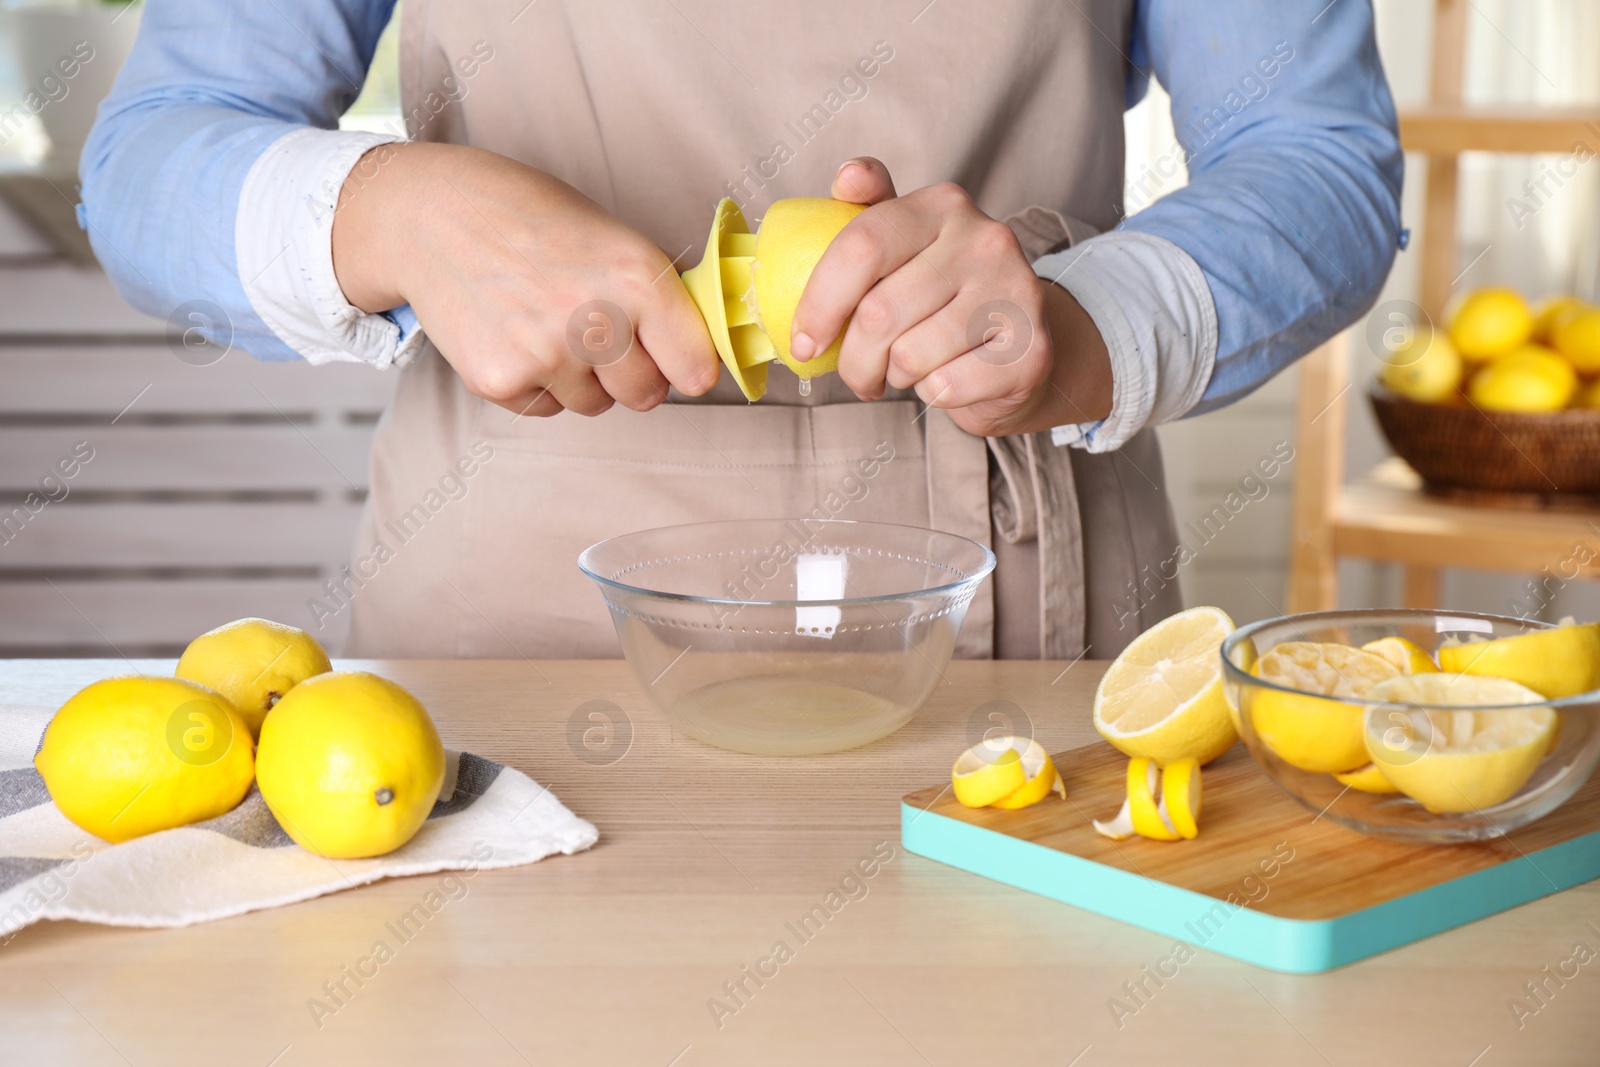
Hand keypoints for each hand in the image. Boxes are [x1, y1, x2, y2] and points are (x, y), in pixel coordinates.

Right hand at [331, 142, 717, 415]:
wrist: (432, 215)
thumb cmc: (531, 218)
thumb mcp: (611, 237)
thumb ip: (655, 296)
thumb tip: (699, 353)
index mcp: (638, 278)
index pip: (696, 368)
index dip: (689, 366)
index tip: (679, 362)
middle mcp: (596, 321)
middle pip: (647, 396)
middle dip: (633, 374)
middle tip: (602, 334)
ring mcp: (545, 356)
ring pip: (595, 405)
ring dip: (582, 378)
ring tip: (548, 322)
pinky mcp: (500, 381)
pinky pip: (546, 408)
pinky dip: (536, 382)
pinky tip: (514, 333)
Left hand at [791, 158, 1111, 436]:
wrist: (1019, 345)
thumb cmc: (944, 296)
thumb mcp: (906, 247)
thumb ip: (868, 212)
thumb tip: (847, 175)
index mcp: (943, 205)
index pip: (862, 246)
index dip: (820, 301)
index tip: (804, 342)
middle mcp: (985, 240)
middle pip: (879, 313)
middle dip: (853, 359)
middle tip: (858, 372)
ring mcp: (1014, 294)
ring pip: (909, 357)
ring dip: (895, 377)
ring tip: (909, 369)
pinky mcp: (1031, 351)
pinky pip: (946, 387)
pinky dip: (933, 395)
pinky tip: (946, 379)